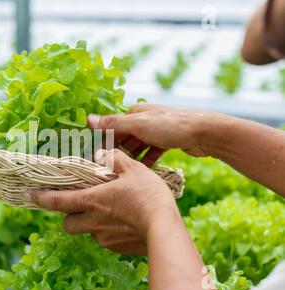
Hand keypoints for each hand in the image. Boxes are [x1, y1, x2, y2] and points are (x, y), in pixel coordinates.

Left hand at [27, 149, 181, 255]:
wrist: (164, 229)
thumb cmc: (148, 196)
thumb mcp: (133, 169)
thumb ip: (114, 159)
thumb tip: (102, 154)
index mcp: (91, 201)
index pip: (57, 201)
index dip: (41, 197)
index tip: (30, 195)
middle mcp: (92, 222)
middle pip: (67, 223)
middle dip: (68, 215)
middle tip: (80, 204)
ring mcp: (103, 237)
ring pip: (87, 232)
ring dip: (90, 223)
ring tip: (108, 212)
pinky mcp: (115, 248)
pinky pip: (104, 239)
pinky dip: (107, 231)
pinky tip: (123, 222)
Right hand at [87, 103, 218, 166]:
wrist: (205, 132)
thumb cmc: (171, 126)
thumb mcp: (138, 125)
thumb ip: (113, 124)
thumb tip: (88, 119)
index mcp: (136, 112)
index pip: (114, 128)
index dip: (105, 142)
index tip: (99, 158)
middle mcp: (145, 120)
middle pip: (125, 138)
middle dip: (118, 152)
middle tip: (110, 169)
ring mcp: (157, 131)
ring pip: (139, 147)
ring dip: (132, 158)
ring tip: (124, 172)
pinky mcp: (168, 141)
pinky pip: (152, 153)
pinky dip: (147, 161)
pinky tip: (143, 171)